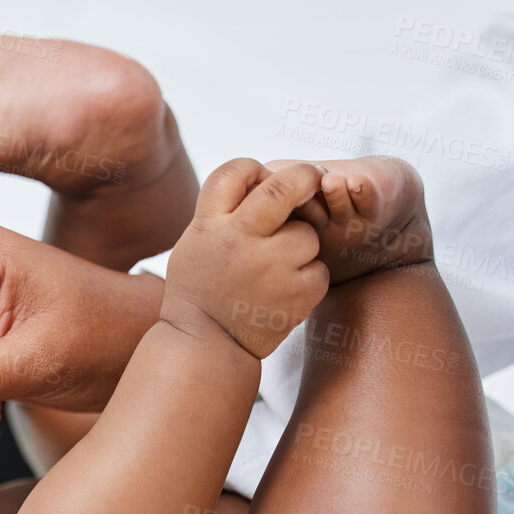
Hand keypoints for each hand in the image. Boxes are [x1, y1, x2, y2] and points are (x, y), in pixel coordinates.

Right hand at [160, 159, 328, 359]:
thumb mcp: (196, 241)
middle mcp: (239, 242)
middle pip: (284, 187)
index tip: (264, 177)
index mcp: (209, 226)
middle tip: (314, 179)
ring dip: (300, 245)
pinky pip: (318, 270)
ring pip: (307, 235)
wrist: (206, 345)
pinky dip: (307, 278)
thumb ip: (224, 208)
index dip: (253, 168)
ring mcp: (270, 269)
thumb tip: (266, 174)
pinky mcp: (296, 295)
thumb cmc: (202, 287)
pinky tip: (284, 291)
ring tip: (276, 267)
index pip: (234, 172)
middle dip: (305, 177)